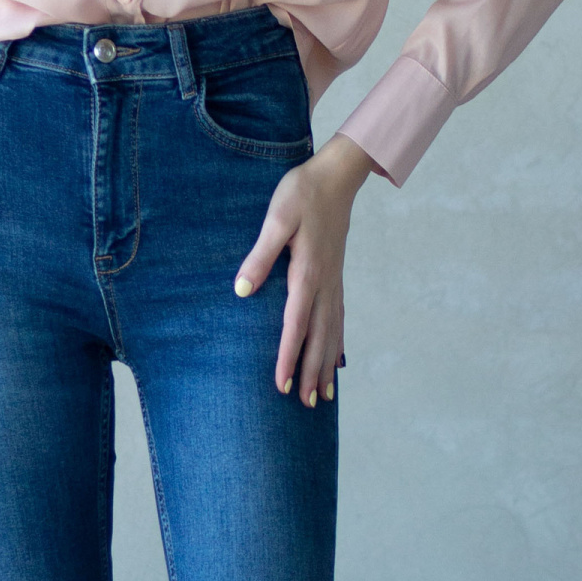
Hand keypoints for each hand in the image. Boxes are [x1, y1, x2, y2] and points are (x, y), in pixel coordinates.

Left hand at [233, 132, 377, 406]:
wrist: (337, 176)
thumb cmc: (302, 193)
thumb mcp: (276, 218)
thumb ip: (260, 255)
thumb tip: (242, 290)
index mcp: (307, 272)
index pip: (296, 324)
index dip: (288, 356)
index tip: (280, 385)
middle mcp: (325, 283)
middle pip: (319, 337)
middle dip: (311, 372)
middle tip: (305, 404)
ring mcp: (334, 282)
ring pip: (333, 332)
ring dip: (327, 365)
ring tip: (323, 395)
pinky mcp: (336, 278)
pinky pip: (339, 320)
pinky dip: (337, 345)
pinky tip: (337, 361)